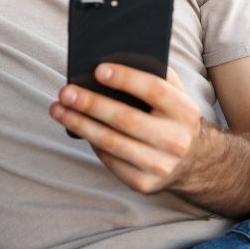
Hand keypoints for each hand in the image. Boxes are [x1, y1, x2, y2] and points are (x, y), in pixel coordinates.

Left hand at [50, 64, 205, 193]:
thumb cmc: (171, 117)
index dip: (125, 79)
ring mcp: (160, 165)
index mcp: (185, 111)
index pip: (154, 90)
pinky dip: (90, 141)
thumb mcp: (174, 95)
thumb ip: (152, 76)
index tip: (97, 70)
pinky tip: (76, 128)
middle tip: (65, 92)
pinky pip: (109, 159)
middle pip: (126, 119)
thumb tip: (109, 65)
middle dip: (91, 104)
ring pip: (111, 142)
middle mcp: (176, 140)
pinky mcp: (144, 183)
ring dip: (79, 124)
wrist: (191, 162)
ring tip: (58, 109)